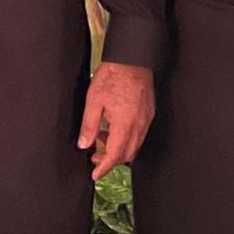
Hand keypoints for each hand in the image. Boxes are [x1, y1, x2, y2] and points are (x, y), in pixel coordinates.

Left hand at [78, 62, 154, 180]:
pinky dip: (126, 138)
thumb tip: (84, 144)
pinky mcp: (148, 113)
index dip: (104, 168)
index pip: (115, 155)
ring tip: (101, 141)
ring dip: (119, 149)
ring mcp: (146, 119)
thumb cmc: (113, 76)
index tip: (95, 175)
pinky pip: (139, 134)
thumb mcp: (94, 101)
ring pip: (134, 145)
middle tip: (95, 158)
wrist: (132, 58)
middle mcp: (139, 125)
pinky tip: (113, 129)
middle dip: (111, 160)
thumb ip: (89, 125)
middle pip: (127, 154)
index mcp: (125, 124)